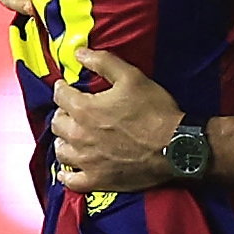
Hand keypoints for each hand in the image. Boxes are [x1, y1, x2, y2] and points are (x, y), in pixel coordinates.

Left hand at [49, 47, 184, 192]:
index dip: (63, 88)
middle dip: (64, 114)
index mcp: (84, 109)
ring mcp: (86, 161)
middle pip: (57, 123)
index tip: (67, 88)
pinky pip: (70, 180)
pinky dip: (67, 173)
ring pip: (60, 151)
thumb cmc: (155, 111)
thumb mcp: (132, 77)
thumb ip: (103, 62)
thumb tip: (79, 53)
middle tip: (74, 111)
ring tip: (73, 137)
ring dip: (64, 141)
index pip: (60, 95)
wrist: (176, 148)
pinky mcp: (97, 180)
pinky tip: (70, 168)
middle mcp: (79, 136)